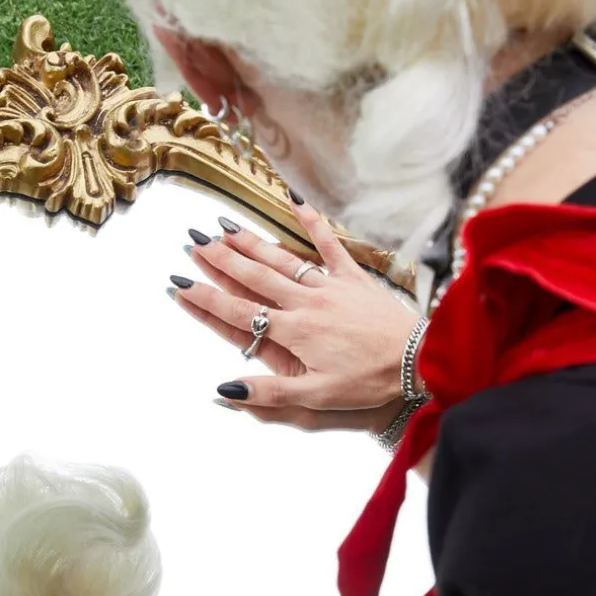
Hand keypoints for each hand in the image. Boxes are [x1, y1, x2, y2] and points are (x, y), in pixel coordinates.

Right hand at [170, 194, 419, 430]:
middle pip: (254, 278)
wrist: (416, 359)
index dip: (206, 299)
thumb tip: (226, 390)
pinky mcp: (353, 276)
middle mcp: (305, 302)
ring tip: (223, 227)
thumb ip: (270, 394)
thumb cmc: (369, 381)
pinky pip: (329, 243)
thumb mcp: (317, 396)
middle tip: (193, 242)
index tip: (179, 285)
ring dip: (250, 242)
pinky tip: (294, 199)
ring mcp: (329, 285)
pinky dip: (311, 221)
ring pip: (280, 259)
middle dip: (220, 260)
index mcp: (294, 333)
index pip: (239, 314)